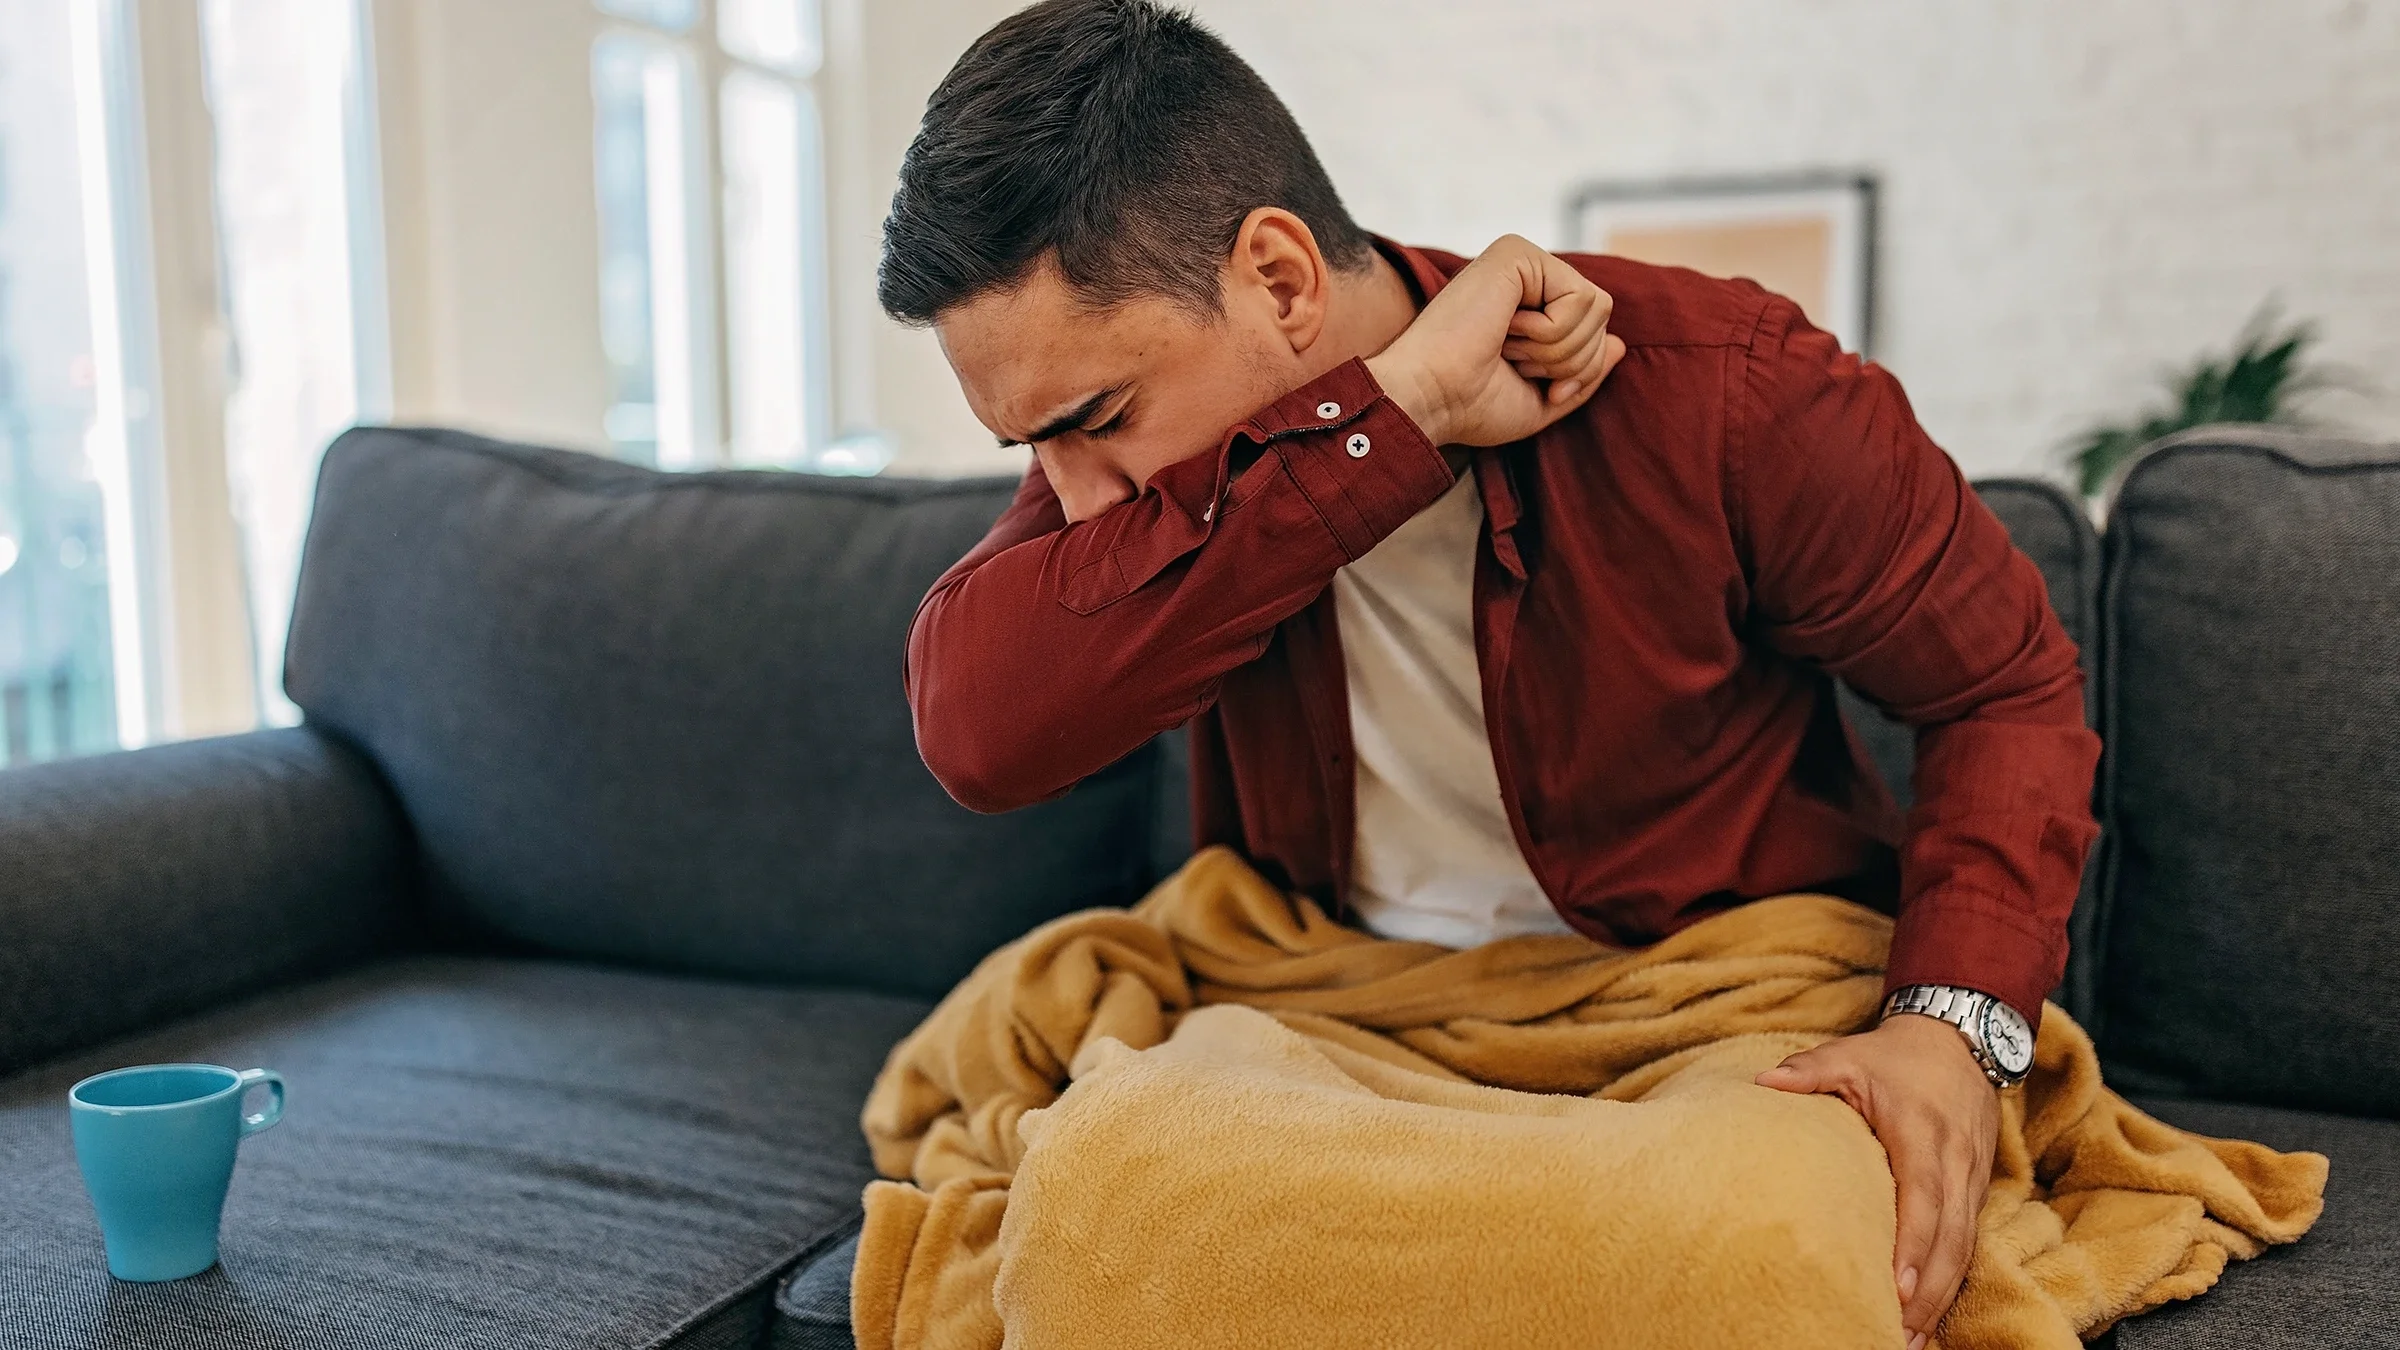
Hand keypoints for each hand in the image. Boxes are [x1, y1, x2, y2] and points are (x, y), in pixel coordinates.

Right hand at [1365, 234, 1626, 447]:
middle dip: (1568, 360)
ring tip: (1505, 346)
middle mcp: (1524, 277)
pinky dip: (1550, 332)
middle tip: (1512, 361)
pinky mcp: (1517, 254)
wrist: (1430, 400)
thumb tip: (1619, 344)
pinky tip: (1505, 330)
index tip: (1526, 379)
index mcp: (1526, 307)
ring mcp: (1521, 260)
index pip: (1594, 331)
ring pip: (1598, 308)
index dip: (1574, 371)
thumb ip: (1581, 374)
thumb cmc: (1470, 406)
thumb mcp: (1541, 401)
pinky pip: (1581, 298)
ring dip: (1556, 348)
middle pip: (1602, 318)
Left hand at [1755, 1014, 2000, 1349]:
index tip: (1897, 1285)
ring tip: (1911, 1340)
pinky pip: (1969, 1242)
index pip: (1925, 1195)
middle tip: (1897, 1333)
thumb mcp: (1850, 1055)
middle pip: (1952, 1238)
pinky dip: (1951, 1281)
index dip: (1915, 1243)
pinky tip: (1928, 1315)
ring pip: (1966, 1248)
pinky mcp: (1977, 1188)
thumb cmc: (1894, 1057)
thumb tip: (1762, 1082)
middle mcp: (1956, 1162)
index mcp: (1923, 1132)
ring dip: (1942, 1298)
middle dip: (1929, 1292)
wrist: (1957, 1040)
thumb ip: (1808, 1071)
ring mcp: (1972, 1178)